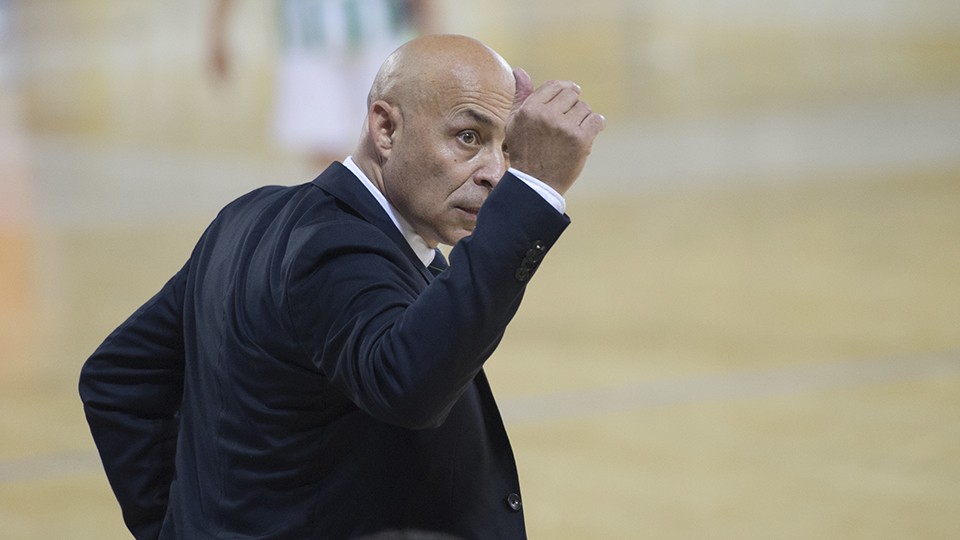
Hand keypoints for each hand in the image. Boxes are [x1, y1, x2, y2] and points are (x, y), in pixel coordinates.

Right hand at [505, 68, 604, 194]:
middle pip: (572, 94)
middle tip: (568, 121)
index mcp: (529, 109)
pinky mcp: (580, 140)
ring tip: (573, 132)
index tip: (569, 98)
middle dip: (572, 106)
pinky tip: (590, 132)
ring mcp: (564, 128)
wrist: (535, 184)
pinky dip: (596, 125)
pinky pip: (597, 120)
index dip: (564, 91)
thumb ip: (520, 96)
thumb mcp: (515, 122)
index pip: (555, 85)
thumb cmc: (524, 151)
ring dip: (583, 118)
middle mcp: (546, 116)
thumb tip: (520, 70)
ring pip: (585, 108)